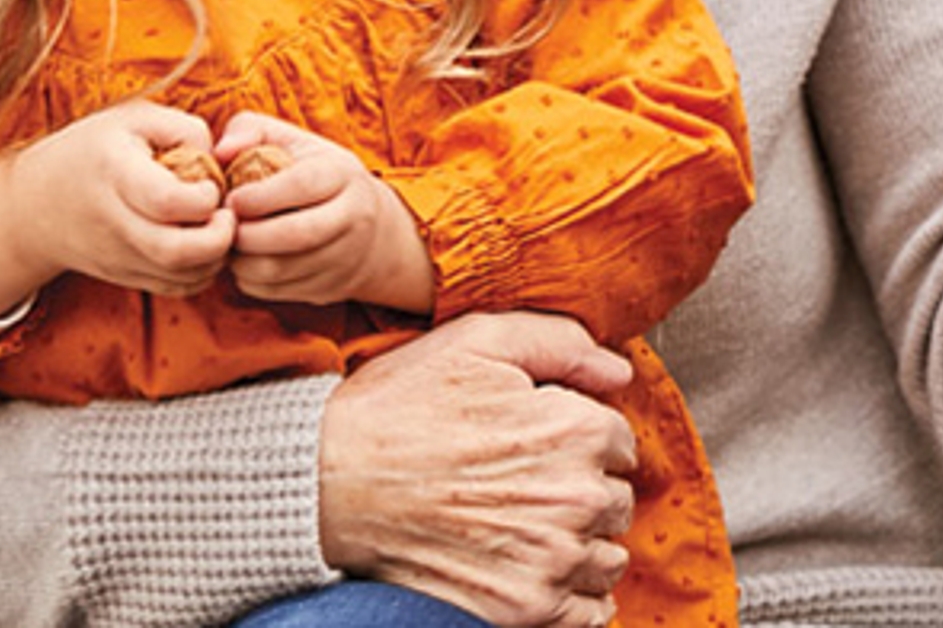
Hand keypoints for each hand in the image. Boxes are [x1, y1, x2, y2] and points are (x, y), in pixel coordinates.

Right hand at [0, 100, 232, 315]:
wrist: (33, 205)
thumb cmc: (94, 151)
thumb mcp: (135, 119)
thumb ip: (187, 130)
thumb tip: (222, 162)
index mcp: (115, 173)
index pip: (166, 200)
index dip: (204, 197)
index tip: (210, 185)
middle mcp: (114, 222)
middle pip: (176, 251)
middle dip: (220, 237)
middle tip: (227, 215)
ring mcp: (117, 256)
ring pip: (181, 277)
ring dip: (216, 257)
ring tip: (218, 228)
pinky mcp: (124, 276)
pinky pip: (176, 288)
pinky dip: (203, 272)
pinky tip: (203, 245)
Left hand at [217, 111, 436, 312]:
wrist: (374, 231)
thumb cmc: (317, 176)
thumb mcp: (294, 142)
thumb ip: (251, 131)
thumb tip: (220, 152)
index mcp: (343, 173)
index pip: (303, 185)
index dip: (260, 196)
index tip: (232, 199)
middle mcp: (353, 217)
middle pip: (296, 234)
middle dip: (247, 234)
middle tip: (224, 226)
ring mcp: (344, 257)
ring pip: (281, 270)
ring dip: (242, 260)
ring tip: (230, 242)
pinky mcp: (328, 289)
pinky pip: (275, 292)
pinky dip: (249, 280)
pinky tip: (246, 259)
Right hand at [318, 312, 642, 627]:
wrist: (323, 484)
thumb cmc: (395, 409)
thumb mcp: (477, 341)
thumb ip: (561, 344)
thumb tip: (618, 373)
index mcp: (575, 430)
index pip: (619, 441)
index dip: (581, 437)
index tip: (544, 443)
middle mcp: (576, 497)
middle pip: (616, 500)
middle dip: (584, 489)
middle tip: (529, 485)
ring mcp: (551, 559)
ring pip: (607, 556)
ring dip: (581, 544)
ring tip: (529, 529)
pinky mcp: (523, 607)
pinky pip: (589, 612)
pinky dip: (576, 597)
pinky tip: (539, 573)